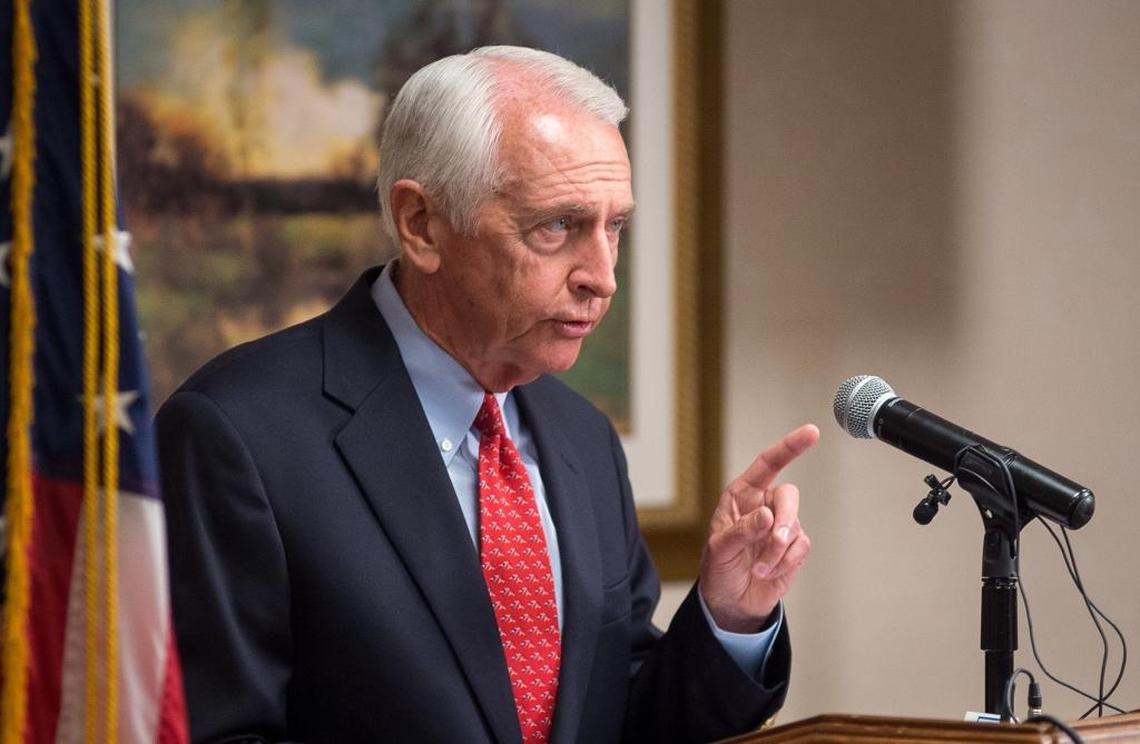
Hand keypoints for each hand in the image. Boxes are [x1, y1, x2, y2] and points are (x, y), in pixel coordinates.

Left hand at [698, 424, 819, 632]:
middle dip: (783, 521)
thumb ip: (741, 531)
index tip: (811, 432)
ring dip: (777, 551)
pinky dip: (784, 562)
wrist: (731, 601)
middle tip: (772, 541)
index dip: (789, 447)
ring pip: (795, 526)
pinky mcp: (795, 548)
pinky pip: (800, 547)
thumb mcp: (720, 549)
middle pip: (789, 496)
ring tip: (758, 567)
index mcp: (742, 496)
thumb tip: (768, 516)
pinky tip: (767, 572)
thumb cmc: (719, 568)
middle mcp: (765, 505)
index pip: (767, 465)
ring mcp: (783, 526)